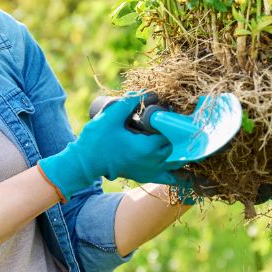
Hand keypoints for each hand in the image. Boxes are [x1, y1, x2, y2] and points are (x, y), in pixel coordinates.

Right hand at [38, 95, 182, 197]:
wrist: (84, 163)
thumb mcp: (111, 115)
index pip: (173, 133)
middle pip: (179, 147)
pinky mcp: (145, 176)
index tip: (173, 111)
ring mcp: (151, 172)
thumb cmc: (96, 140)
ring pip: (178, 163)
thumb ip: (130, 101)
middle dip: (180, 135)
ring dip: (183, 152)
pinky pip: (170, 178)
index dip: (175, 121)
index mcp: (148, 148)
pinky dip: (180, 175)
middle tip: (177, 121)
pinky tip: (188, 169)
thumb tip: (149, 92)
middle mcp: (154, 162)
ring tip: (184, 139)